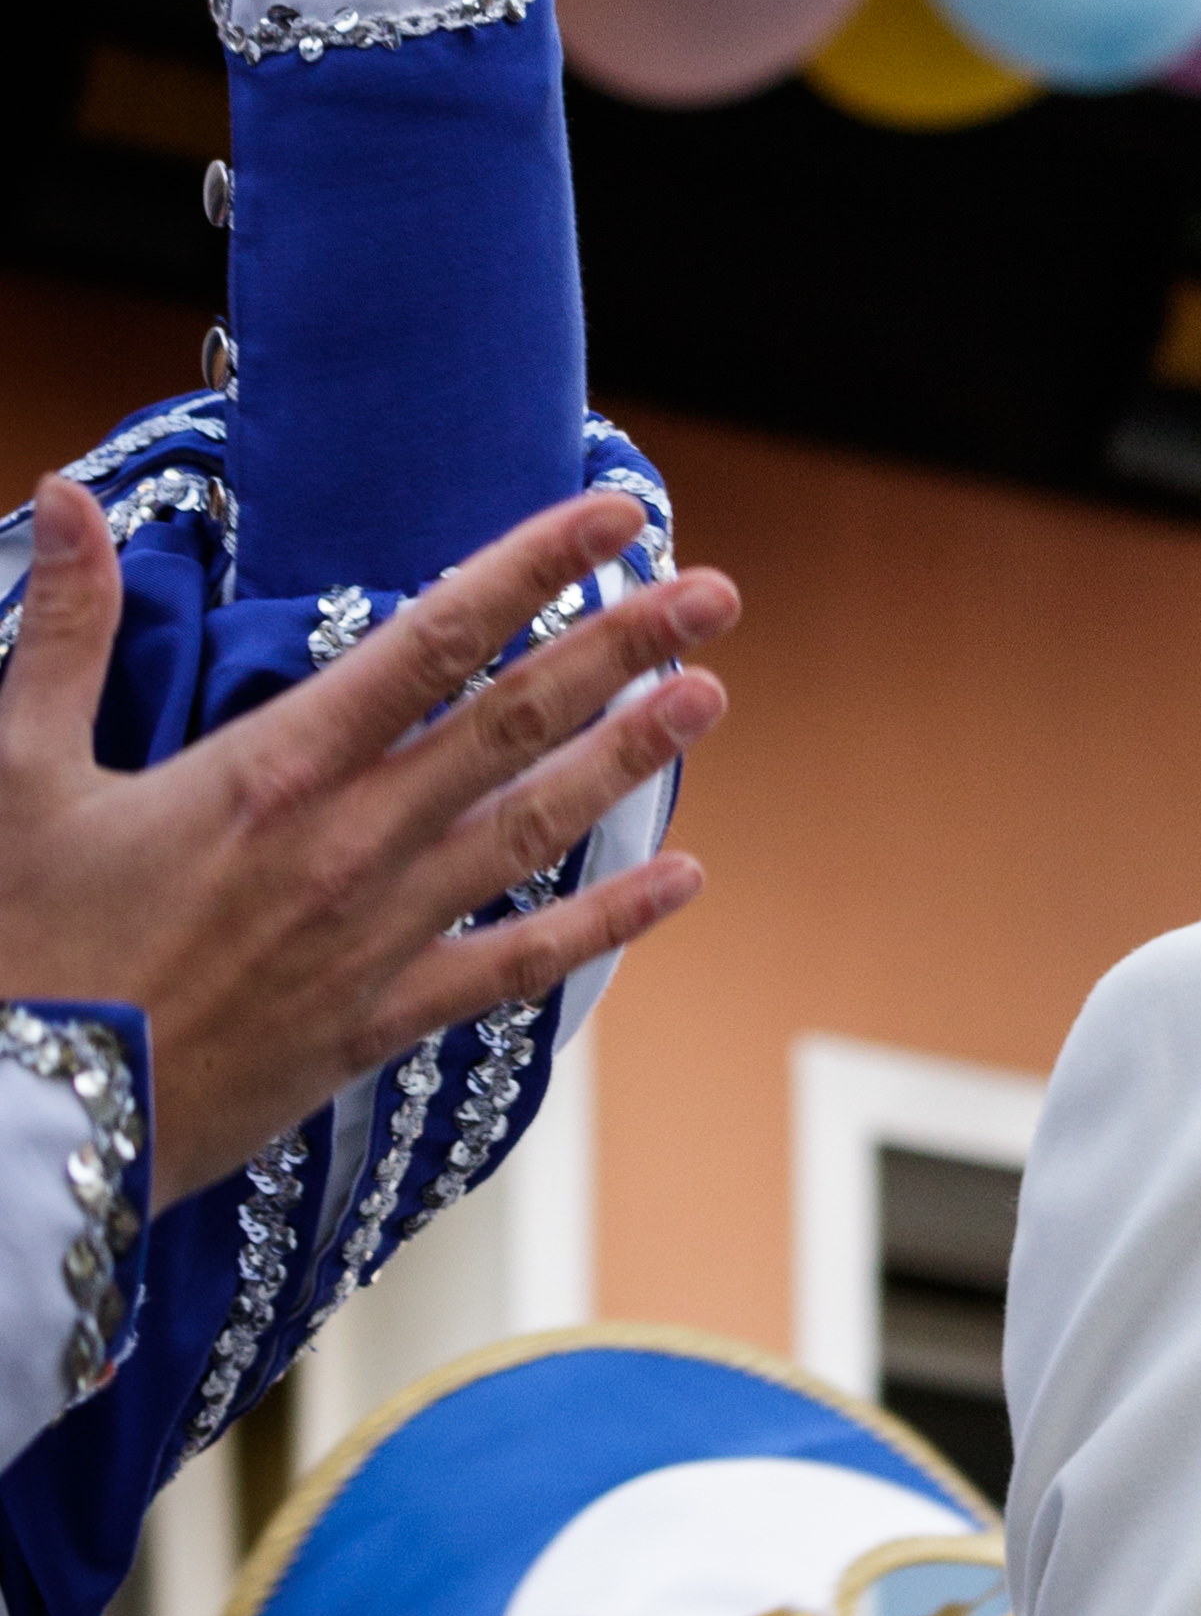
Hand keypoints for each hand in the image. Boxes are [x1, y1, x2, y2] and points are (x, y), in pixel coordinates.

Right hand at [0, 478, 736, 1207]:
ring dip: (628, 761)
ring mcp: (375, 938)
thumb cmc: (16, 945)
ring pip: (533, 830)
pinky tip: (679, 882)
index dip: (534, 565)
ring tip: (708, 699)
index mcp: (271, 769)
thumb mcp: (13, 771)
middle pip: (515, 723)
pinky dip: (604, 925)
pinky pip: (516, 967)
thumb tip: (64, 491)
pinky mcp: (378, 1024)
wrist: (25, 1124)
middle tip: (715, 595)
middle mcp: (348, 845)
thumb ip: (61, 629)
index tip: (615, 513)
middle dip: (622, 648)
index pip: (432, 638)